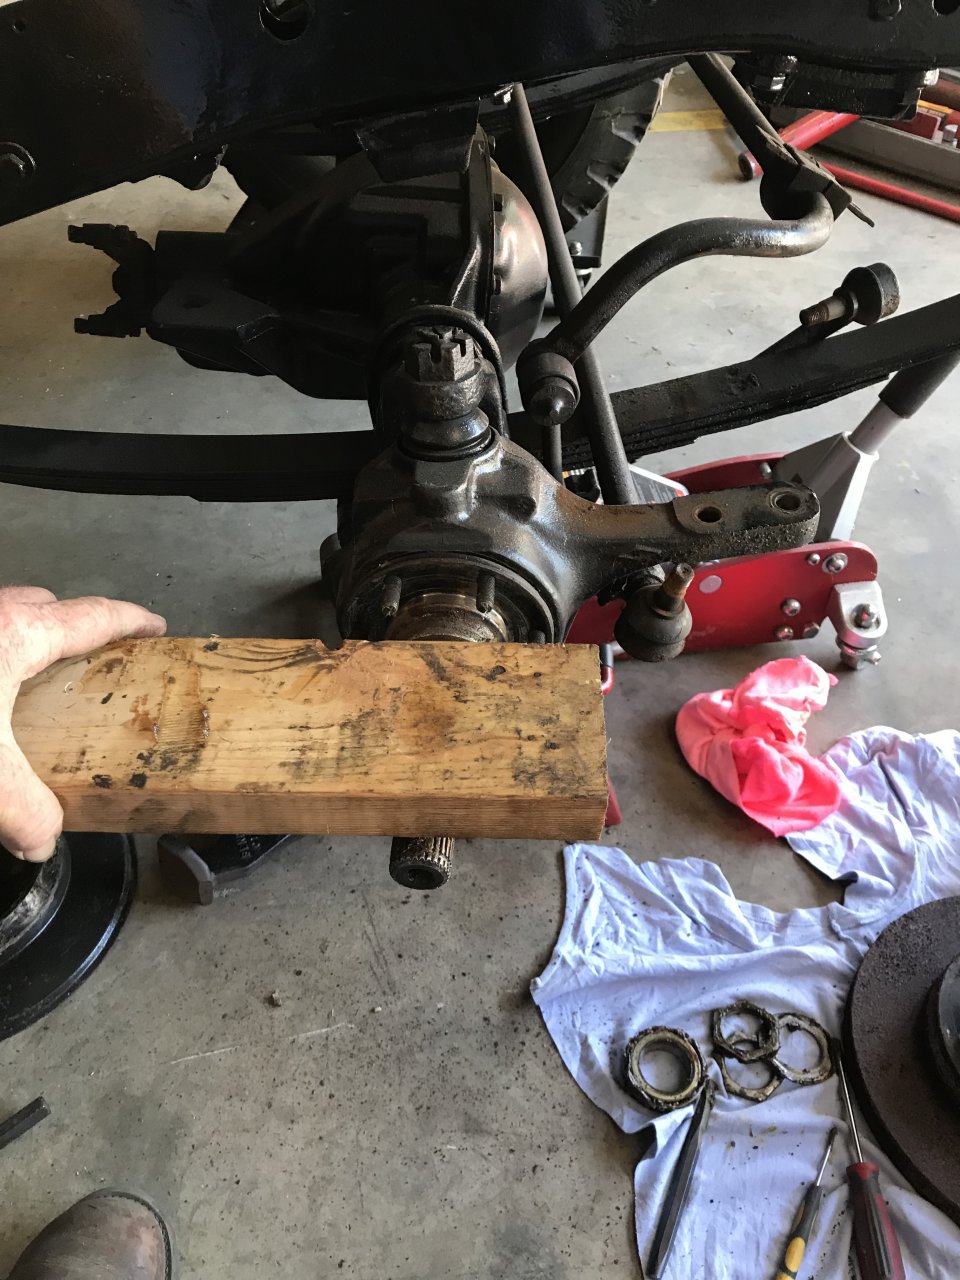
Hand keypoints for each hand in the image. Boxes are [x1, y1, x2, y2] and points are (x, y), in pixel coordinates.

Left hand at [0, 587, 165, 861]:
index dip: (132, 621)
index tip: (156, 626)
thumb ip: (26, 809)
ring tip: (30, 688)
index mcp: (18, 632)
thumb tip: (42, 839)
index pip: (93, 615)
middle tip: (89, 666)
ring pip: (5, 620)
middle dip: (70, 629)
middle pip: (43, 608)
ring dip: (24, 644)